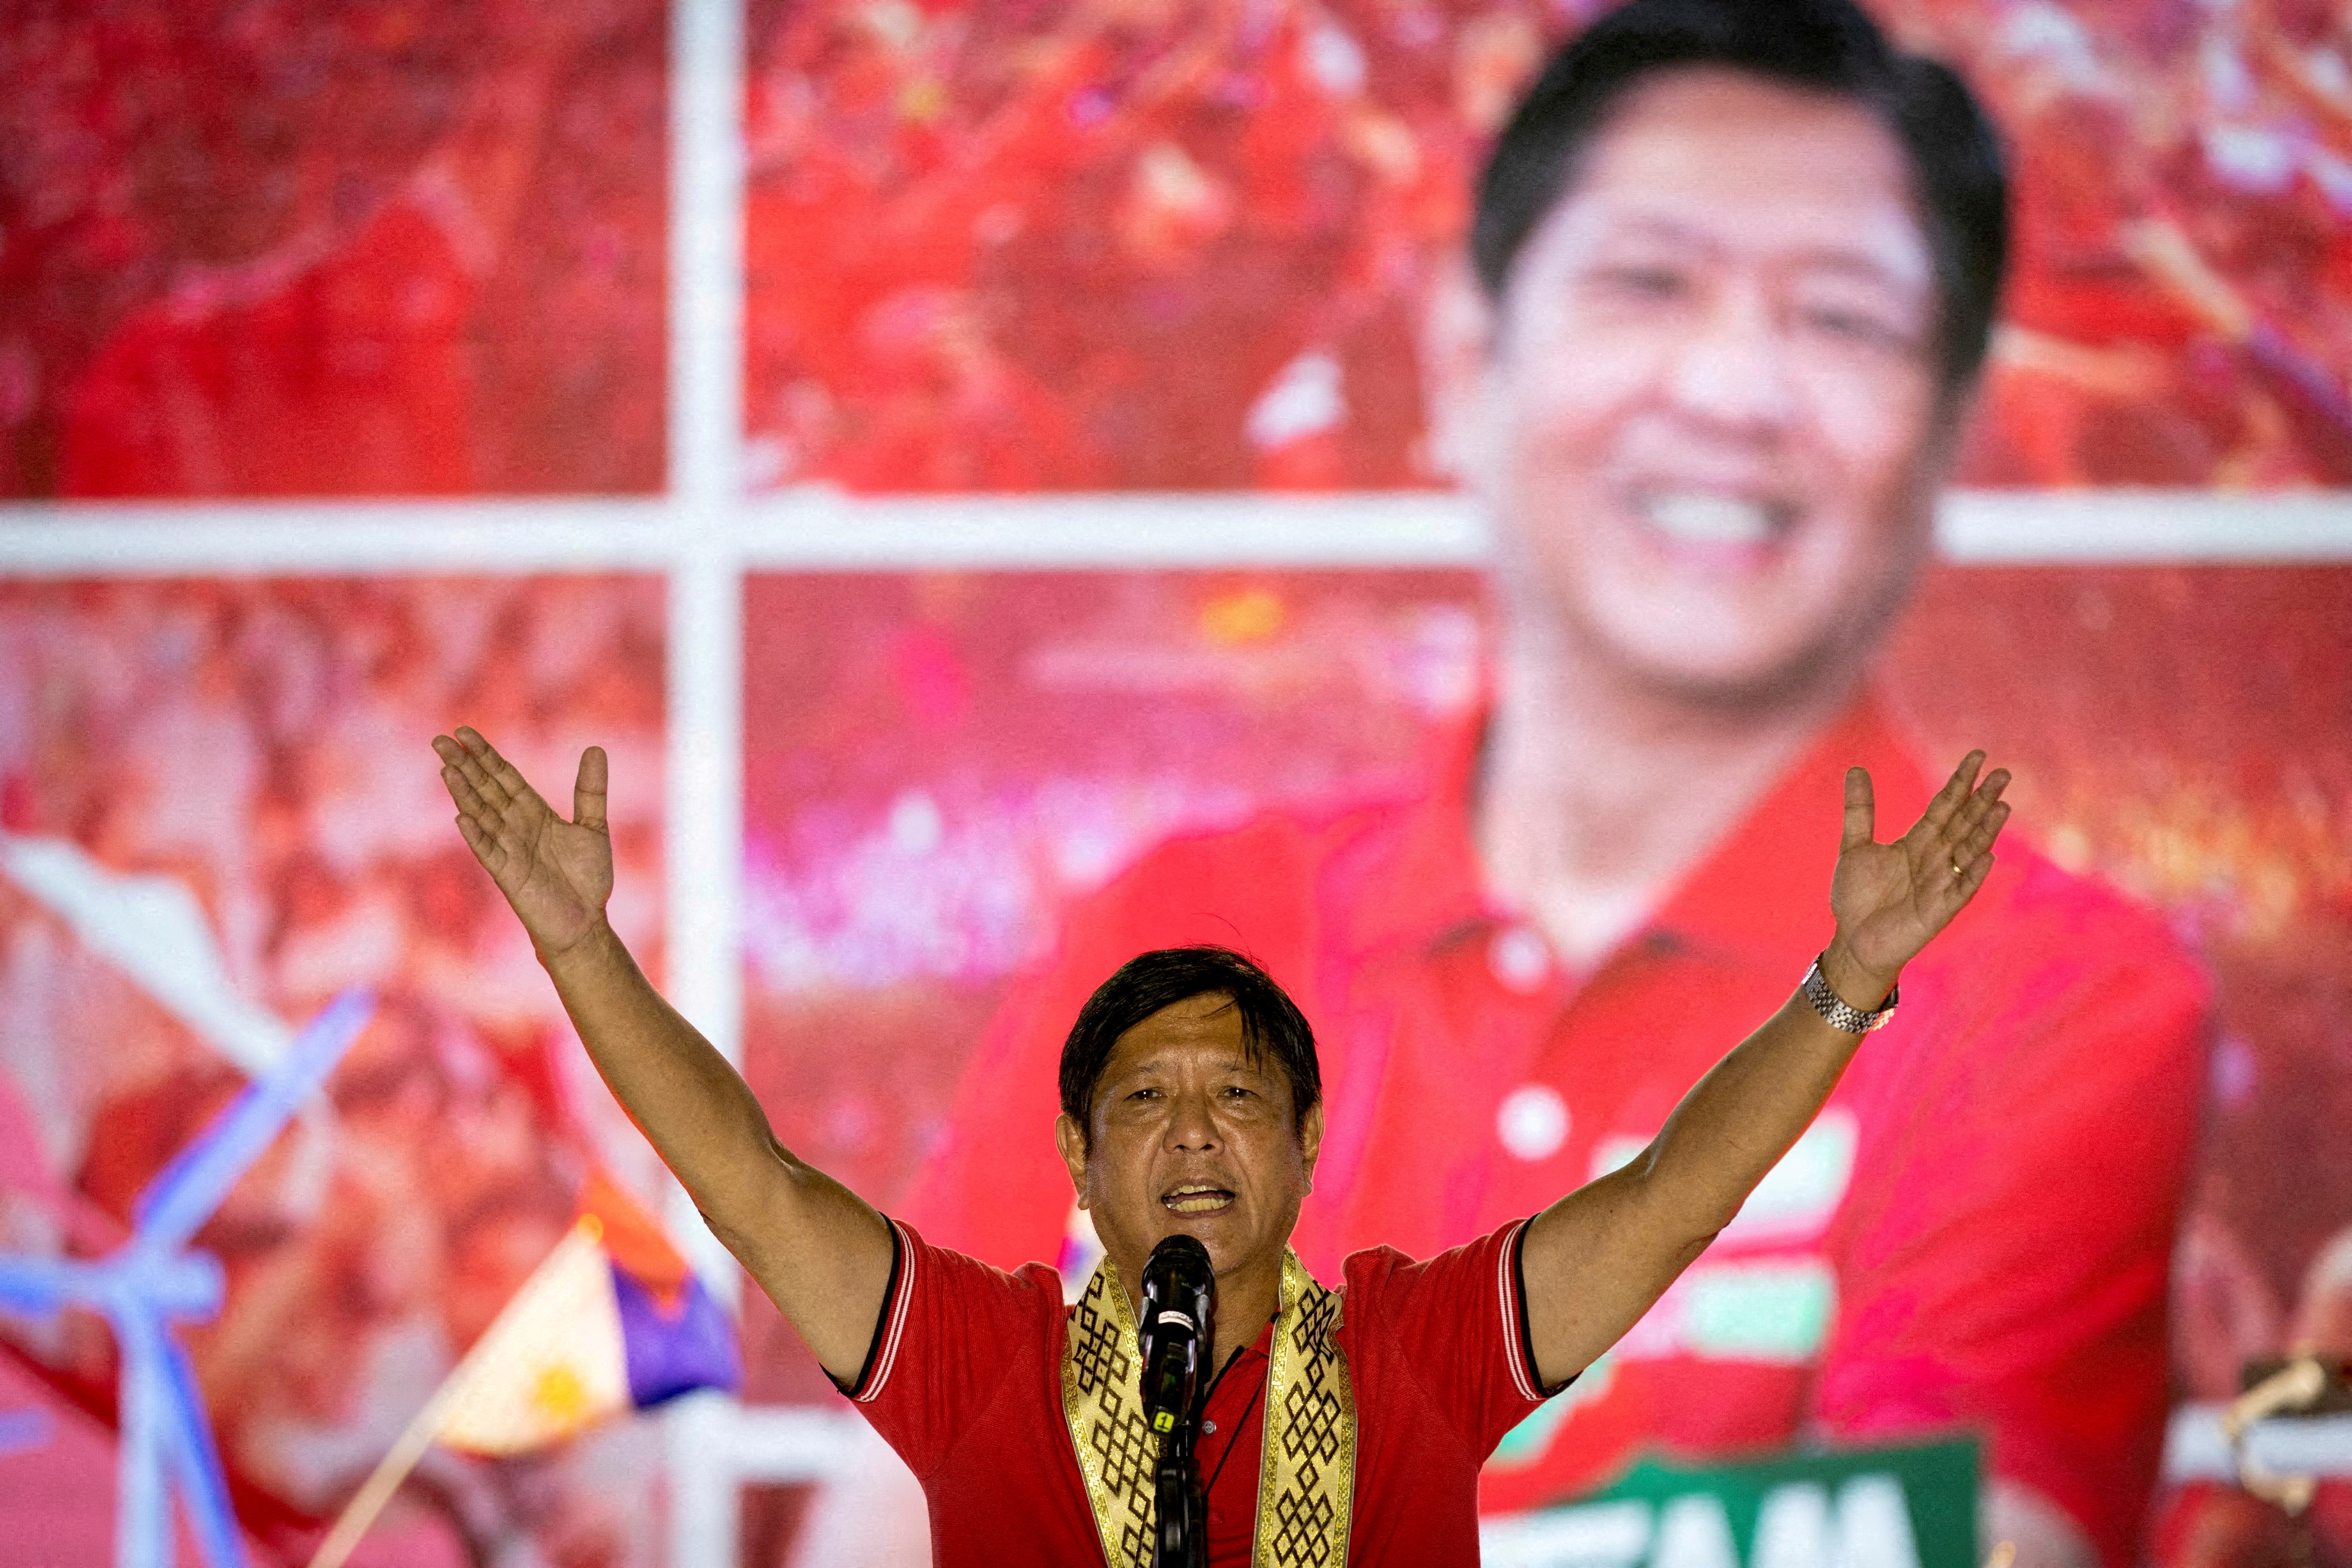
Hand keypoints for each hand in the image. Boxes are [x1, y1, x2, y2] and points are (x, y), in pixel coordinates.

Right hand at [433, 727, 612, 958]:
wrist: (586, 922)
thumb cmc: (587, 878)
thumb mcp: (593, 826)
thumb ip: (591, 789)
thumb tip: (595, 748)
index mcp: (533, 812)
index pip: (504, 777)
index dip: (485, 755)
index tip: (464, 731)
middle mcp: (516, 827)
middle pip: (485, 789)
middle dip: (464, 765)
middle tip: (440, 740)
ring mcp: (509, 850)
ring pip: (481, 815)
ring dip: (464, 793)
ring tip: (447, 769)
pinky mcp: (509, 875)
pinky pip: (489, 851)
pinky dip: (476, 835)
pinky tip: (462, 817)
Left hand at [1825, 751, 2010, 1000]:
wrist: (1854, 941)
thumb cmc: (1858, 898)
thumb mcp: (1855, 847)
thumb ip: (1859, 810)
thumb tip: (1857, 768)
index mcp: (1917, 842)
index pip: (1945, 806)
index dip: (1960, 783)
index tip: (1977, 757)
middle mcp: (1934, 859)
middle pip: (1963, 823)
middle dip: (1982, 799)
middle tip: (2002, 773)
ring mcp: (1940, 883)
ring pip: (1968, 851)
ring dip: (1986, 830)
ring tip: (2002, 806)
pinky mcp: (1938, 909)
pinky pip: (1961, 889)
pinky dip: (1973, 873)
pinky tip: (1988, 856)